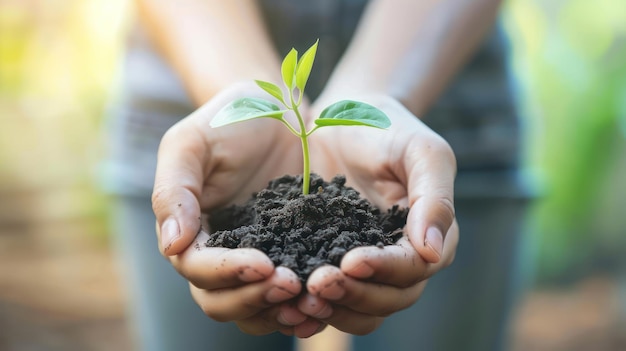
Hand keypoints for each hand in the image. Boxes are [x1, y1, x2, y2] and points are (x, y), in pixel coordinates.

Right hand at [151, 82, 320, 335]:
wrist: (279, 109)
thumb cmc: (229, 119)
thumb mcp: (192, 143)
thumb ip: (174, 190)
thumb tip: (172, 246)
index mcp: (191, 232)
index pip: (198, 269)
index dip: (226, 274)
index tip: (261, 265)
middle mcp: (221, 253)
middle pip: (223, 300)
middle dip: (255, 298)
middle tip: (291, 285)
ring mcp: (257, 258)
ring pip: (256, 308)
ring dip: (279, 311)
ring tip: (310, 300)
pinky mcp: (292, 254)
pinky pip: (291, 293)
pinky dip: (304, 304)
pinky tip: (327, 301)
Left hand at [296, 94, 458, 333]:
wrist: (343, 118)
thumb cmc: (388, 128)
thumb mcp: (421, 152)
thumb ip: (434, 198)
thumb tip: (433, 251)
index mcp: (428, 236)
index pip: (413, 269)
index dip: (385, 271)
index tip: (351, 262)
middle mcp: (401, 259)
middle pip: (388, 298)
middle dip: (355, 295)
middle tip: (317, 284)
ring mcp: (367, 265)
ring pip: (361, 308)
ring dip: (335, 309)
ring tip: (301, 300)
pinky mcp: (332, 262)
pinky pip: (331, 297)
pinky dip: (314, 306)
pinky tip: (287, 302)